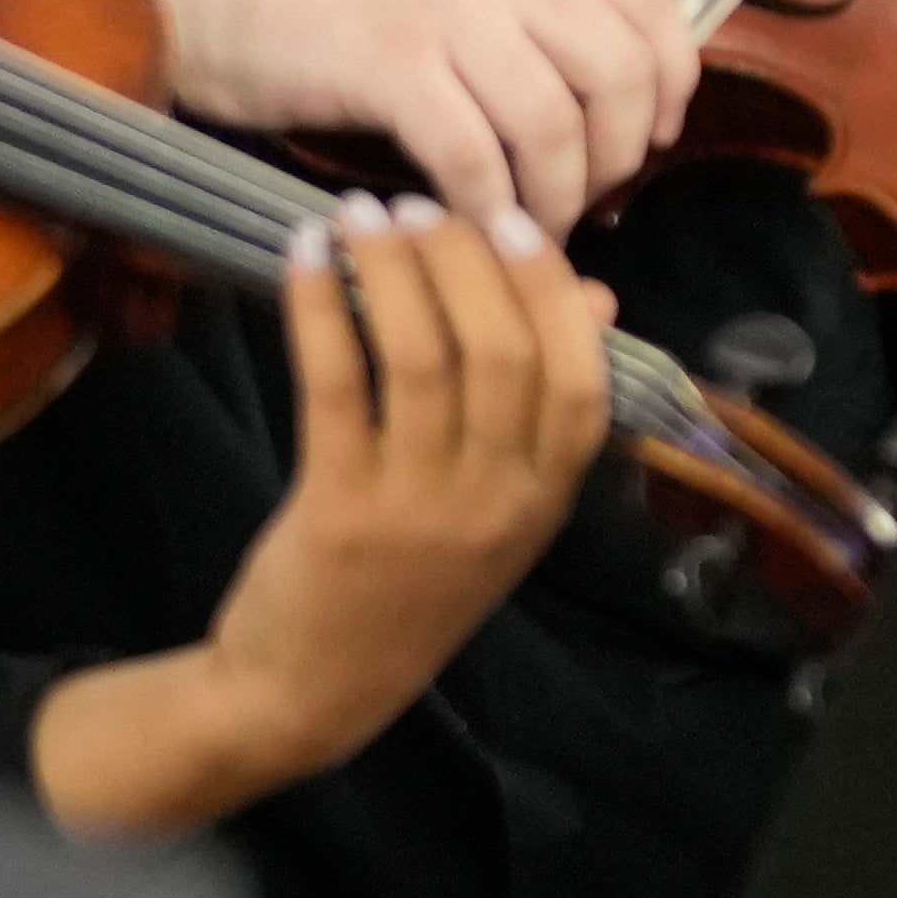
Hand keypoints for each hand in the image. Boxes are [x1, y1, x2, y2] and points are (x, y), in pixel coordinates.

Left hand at [34, 206, 613, 837]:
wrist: (316, 689)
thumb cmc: (411, 589)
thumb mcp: (502, 509)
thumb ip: (543, 413)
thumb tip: (592, 296)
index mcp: (545, 499)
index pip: (578, 376)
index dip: (547, 286)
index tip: (506, 221)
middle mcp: (496, 502)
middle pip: (503, 350)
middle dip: (461, 258)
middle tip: (416, 207)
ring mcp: (421, 509)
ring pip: (424, 357)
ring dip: (392, 269)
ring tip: (360, 215)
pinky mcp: (340, 510)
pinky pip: (338, 384)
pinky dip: (321, 307)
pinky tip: (303, 258)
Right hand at [95, 0, 699, 233]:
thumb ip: (520, 14)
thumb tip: (598, 100)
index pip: (653, 0)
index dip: (673, 81)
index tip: (648, 139)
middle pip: (623, 72)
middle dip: (619, 158)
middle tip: (581, 201)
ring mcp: (442, 9)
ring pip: (557, 122)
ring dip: (553, 198)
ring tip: (523, 230)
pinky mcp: (386, 61)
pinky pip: (474, 155)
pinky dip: (483, 209)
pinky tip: (465, 228)